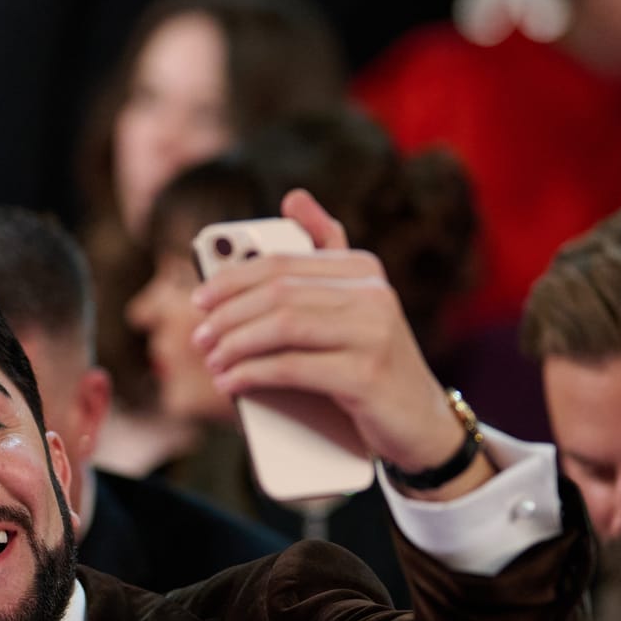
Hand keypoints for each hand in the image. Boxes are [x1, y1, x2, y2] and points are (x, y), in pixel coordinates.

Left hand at [190, 189, 491, 499]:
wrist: (421, 423)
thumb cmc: (369, 363)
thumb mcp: (351, 306)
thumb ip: (325, 255)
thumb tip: (293, 198)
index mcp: (362, 270)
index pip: (281, 263)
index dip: (231, 280)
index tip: (199, 301)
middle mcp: (372, 294)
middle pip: (277, 293)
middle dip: (227, 316)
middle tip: (200, 338)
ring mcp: (373, 333)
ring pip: (282, 326)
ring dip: (234, 345)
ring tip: (212, 361)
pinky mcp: (367, 375)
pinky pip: (293, 367)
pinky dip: (251, 375)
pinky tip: (230, 383)